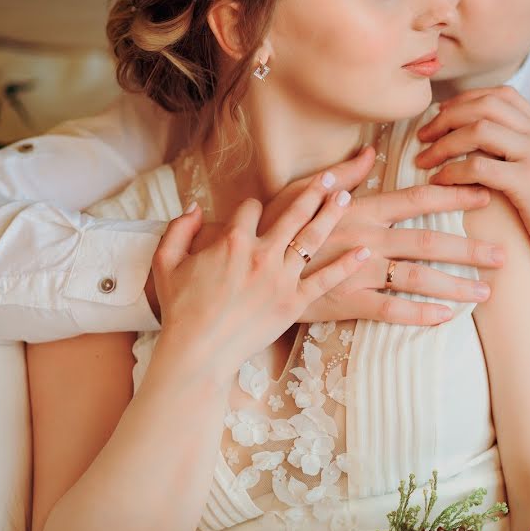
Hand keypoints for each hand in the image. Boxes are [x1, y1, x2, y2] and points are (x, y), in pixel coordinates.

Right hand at [146, 147, 504, 324]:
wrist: (242, 267)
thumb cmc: (273, 225)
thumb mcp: (301, 192)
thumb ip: (340, 174)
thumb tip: (368, 153)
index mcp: (359, 209)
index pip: (417, 199)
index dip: (455, 195)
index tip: (489, 193)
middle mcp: (364, 239)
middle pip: (426, 243)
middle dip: (468, 249)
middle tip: (505, 256)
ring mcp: (354, 272)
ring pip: (414, 279)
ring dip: (453, 286)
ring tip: (487, 293)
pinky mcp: (343, 302)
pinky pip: (387, 310)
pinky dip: (417, 314)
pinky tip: (446, 318)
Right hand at [150, 171, 370, 382]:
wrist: (198, 352)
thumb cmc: (180, 310)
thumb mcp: (166, 263)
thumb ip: (179, 229)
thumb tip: (194, 207)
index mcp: (233, 241)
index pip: (251, 209)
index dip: (253, 206)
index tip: (256, 209)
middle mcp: (262, 254)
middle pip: (293, 214)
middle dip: (312, 192)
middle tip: (329, 179)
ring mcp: (281, 279)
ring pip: (312, 239)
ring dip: (331, 215)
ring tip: (346, 198)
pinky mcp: (294, 303)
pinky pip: (325, 280)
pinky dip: (346, 266)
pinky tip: (363, 251)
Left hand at [415, 86, 529, 284]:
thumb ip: (520, 155)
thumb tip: (478, 147)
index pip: (501, 95)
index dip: (464, 101)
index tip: (440, 118)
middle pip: (485, 104)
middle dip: (446, 117)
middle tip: (422, 136)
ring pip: (479, 129)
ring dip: (443, 142)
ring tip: (424, 160)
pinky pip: (479, 165)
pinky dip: (452, 171)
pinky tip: (439, 182)